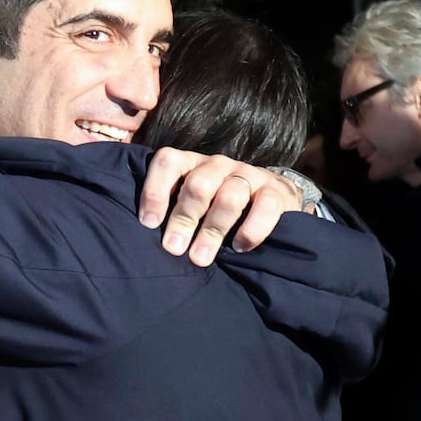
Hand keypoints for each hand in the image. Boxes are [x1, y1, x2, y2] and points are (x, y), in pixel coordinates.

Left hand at [139, 149, 302, 265]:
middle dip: (183, 218)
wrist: (271, 201)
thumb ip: (172, 212)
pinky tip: (239, 247)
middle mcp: (218, 165)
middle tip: (173, 249)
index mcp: (191, 164)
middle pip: (198, 185)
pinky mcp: (276, 191)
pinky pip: (264, 206)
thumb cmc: (217, 208)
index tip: (148, 224)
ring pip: (229, 196)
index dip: (155, 191)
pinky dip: (251, 229)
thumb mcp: (192, 204)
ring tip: (200, 258)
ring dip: (213, 230)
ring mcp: (248, 175)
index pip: (168, 162)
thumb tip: (144, 242)